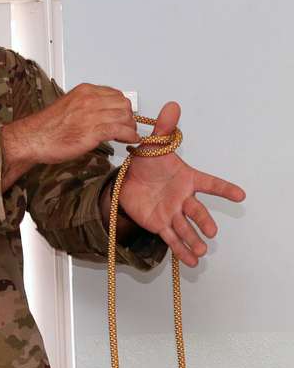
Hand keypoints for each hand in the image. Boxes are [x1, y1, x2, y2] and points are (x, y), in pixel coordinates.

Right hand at [3, 83, 139, 167]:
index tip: (121, 115)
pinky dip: (129, 136)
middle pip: (124, 104)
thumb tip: (100, 111)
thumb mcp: (68, 105)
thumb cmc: (46, 127)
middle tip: (125, 126)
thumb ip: (85, 105)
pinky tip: (129, 140)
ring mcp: (92, 115)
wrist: (32, 139)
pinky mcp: (93, 131)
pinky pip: (121, 130)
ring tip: (126, 135)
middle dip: (128, 116)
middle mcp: (89, 100)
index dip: (121, 107)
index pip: (116, 94)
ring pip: (125, 117)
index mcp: (84, 91)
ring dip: (130, 127)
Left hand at [117, 102, 245, 266]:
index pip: (209, 183)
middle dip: (203, 220)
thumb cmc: (147, 163)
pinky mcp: (160, 224)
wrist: (127, 181)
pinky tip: (192, 261)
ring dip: (194, 240)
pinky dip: (181, 250)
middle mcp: (182, 198)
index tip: (240, 194)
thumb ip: (165, 129)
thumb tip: (172, 105)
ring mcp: (173, 212)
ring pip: (185, 228)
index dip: (224, 189)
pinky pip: (172, 238)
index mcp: (186, 178)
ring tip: (202, 251)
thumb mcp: (153, 145)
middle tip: (211, 230)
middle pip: (196, 210)